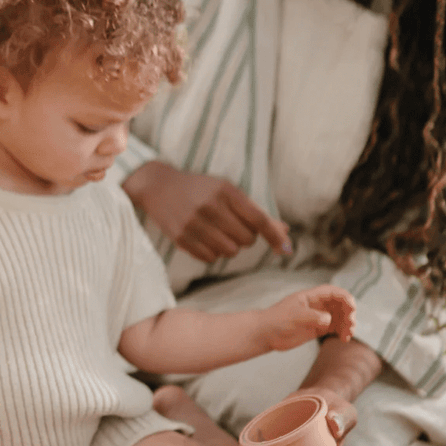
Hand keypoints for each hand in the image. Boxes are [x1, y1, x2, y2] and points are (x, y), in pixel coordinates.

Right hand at [123, 161, 290, 261]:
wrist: (158, 187)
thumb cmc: (200, 189)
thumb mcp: (227, 191)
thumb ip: (255, 212)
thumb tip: (285, 232)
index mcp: (226, 191)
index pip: (258, 219)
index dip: (275, 236)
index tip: (286, 250)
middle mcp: (210, 207)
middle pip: (246, 240)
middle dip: (245, 237)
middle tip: (232, 226)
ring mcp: (194, 224)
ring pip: (229, 252)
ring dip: (229, 246)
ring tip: (217, 232)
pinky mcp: (181, 238)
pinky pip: (210, 258)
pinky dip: (213, 252)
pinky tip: (204, 238)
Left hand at [261, 286, 356, 351]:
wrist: (266, 333)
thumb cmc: (277, 320)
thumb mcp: (295, 316)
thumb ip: (312, 316)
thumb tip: (329, 319)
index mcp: (310, 297)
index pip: (332, 292)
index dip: (344, 297)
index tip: (352, 306)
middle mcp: (316, 305)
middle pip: (339, 304)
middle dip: (348, 312)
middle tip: (350, 323)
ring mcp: (317, 317)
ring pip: (339, 317)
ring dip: (347, 323)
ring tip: (348, 334)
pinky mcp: (317, 329)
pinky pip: (334, 328)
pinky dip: (342, 331)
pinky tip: (345, 338)